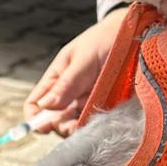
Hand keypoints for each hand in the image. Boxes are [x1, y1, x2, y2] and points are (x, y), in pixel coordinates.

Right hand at [23, 9, 126, 136]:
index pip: (35, 104)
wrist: (132, 35)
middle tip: (68, 124)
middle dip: (57, 126)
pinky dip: (91, 127)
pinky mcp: (103, 106)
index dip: (34, 118)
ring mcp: (85, 102)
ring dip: (74, 129)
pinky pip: (92, 122)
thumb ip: (65, 83)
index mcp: (56, 79)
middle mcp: (68, 94)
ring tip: (80, 125)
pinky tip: (95, 125)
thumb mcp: (82, 60)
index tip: (41, 127)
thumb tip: (44, 106)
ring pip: (72, 124)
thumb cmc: (102, 40)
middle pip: (53, 119)